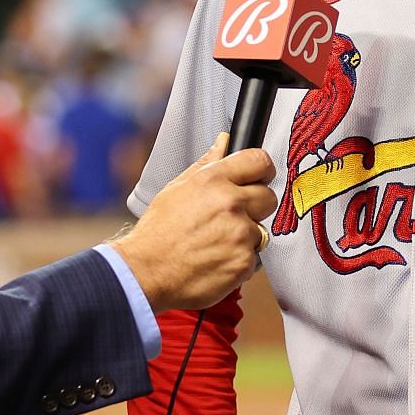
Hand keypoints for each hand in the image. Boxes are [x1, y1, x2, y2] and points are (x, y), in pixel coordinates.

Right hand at [115, 134, 277, 312]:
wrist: (146, 273)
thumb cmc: (157, 233)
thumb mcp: (176, 189)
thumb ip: (206, 164)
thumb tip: (224, 142)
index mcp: (213, 180)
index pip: (259, 161)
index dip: (261, 170)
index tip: (259, 178)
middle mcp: (230, 204)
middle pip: (268, 197)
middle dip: (255, 206)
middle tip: (231, 217)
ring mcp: (240, 234)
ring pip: (260, 230)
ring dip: (245, 237)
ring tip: (215, 242)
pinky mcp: (244, 261)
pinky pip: (253, 257)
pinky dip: (238, 260)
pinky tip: (216, 260)